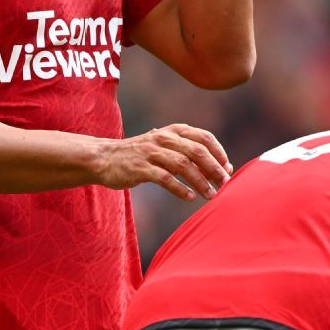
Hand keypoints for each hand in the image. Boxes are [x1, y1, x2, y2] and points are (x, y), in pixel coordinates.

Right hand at [97, 124, 232, 200]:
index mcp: (171, 131)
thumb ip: (187, 153)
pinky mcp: (139, 168)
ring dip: (200, 181)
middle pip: (196, 150)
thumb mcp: (162, 147)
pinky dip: (180, 188)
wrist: (102, 158)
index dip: (219, 153)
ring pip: (183, 164)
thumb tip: (220, 169)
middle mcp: (162, 138)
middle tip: (225, 184)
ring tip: (210, 195)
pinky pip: (165, 178)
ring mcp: (150, 152)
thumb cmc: (138, 155)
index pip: (203, 137)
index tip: (227, 170)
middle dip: (214, 168)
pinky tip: (189, 197)